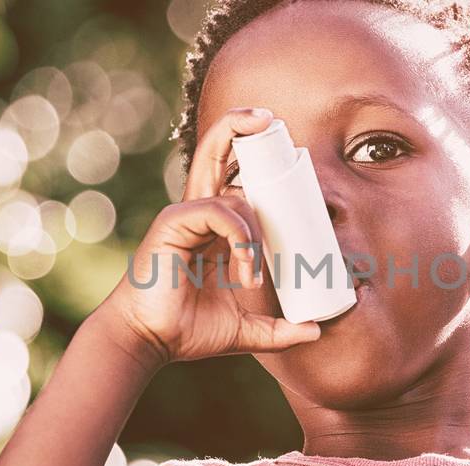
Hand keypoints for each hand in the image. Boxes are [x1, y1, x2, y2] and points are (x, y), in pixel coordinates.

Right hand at [95, 107, 319, 367]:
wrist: (152, 341)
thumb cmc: (188, 329)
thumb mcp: (246, 330)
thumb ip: (279, 329)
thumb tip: (316, 332)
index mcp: (215, 226)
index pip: (238, 179)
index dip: (260, 162)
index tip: (292, 158)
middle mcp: (200, 212)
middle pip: (217, 152)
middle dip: (240, 127)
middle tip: (270, 120)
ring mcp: (185, 214)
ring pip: (230, 190)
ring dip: (255, 234)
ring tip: (252, 278)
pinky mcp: (174, 222)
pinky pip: (219, 211)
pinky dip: (240, 237)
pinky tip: (244, 270)